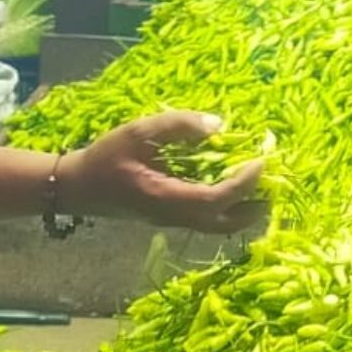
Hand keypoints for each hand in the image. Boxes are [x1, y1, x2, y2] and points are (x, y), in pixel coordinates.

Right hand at [65, 111, 266, 233]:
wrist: (77, 187)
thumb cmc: (104, 158)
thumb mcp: (138, 132)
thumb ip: (177, 126)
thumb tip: (219, 125)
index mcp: (166, 197)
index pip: (217, 197)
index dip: (244, 182)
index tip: (262, 160)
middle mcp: (173, 216)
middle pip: (225, 223)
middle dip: (253, 206)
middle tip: (274, 183)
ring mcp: (171, 221)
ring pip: (217, 225)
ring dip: (242, 211)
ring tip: (261, 188)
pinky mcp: (168, 218)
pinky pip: (206, 220)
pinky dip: (226, 209)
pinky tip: (231, 188)